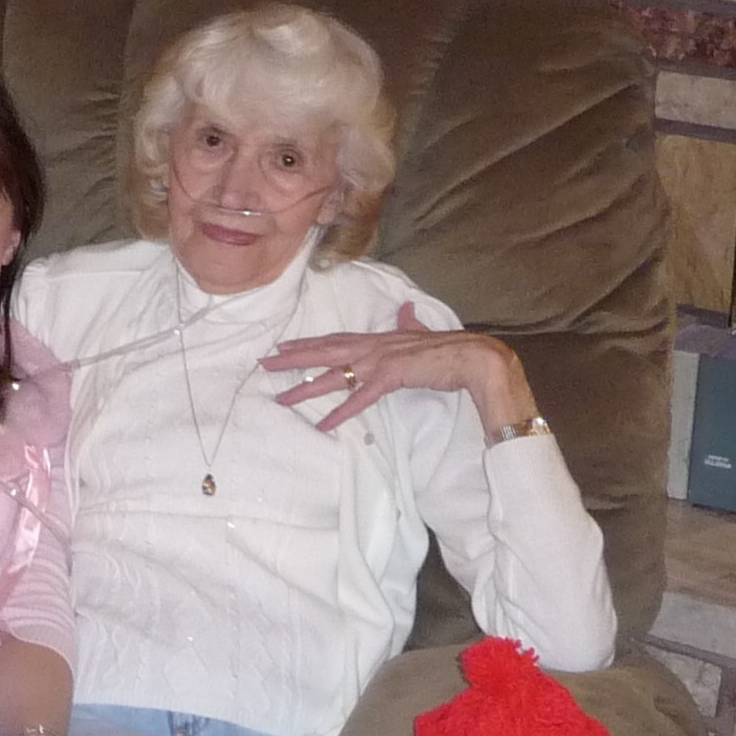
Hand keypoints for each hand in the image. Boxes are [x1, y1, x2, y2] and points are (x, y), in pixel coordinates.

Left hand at [263, 302, 539, 440]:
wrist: (470, 356)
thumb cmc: (447, 349)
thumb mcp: (421, 332)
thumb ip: (409, 323)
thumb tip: (405, 309)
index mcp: (376, 339)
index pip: (333, 340)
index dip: (306, 344)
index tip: (282, 347)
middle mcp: (371, 347)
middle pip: (323, 353)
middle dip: (292, 359)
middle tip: (264, 365)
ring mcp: (379, 361)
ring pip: (333, 376)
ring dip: (305, 388)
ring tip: (281, 399)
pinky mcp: (390, 378)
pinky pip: (359, 399)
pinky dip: (340, 412)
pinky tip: (322, 425)